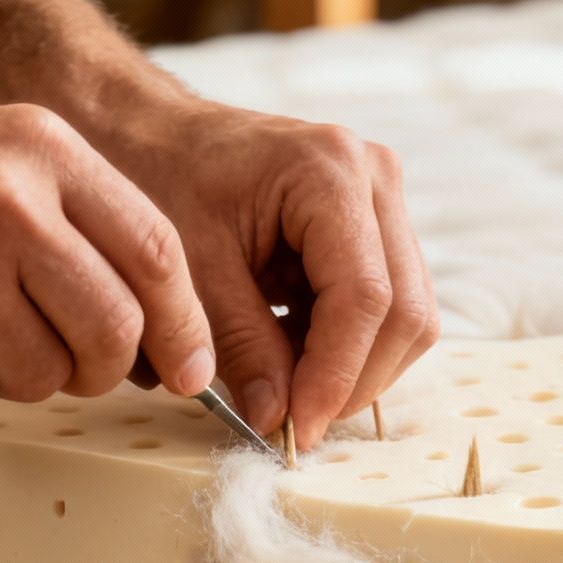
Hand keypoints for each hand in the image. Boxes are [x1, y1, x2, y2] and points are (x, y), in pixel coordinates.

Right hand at [0, 103, 214, 419]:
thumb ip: (71, 216)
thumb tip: (161, 316)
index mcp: (40, 151)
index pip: (158, 253)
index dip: (184, 325)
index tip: (193, 369)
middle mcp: (9, 205)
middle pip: (117, 332)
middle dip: (100, 368)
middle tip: (63, 363)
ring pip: (47, 378)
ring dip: (11, 375)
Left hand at [101, 100, 439, 450]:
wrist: (154, 133)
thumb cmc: (162, 180)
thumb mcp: (191, 271)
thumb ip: (241, 347)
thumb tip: (279, 421)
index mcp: (330, 172)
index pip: (366, 298)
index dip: (336, 375)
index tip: (298, 428)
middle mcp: (375, 177)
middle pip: (406, 311)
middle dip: (355, 380)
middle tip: (296, 424)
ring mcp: (383, 198)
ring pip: (408, 315)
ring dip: (356, 367)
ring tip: (289, 388)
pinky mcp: (375, 223)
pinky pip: (389, 304)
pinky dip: (349, 345)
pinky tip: (294, 354)